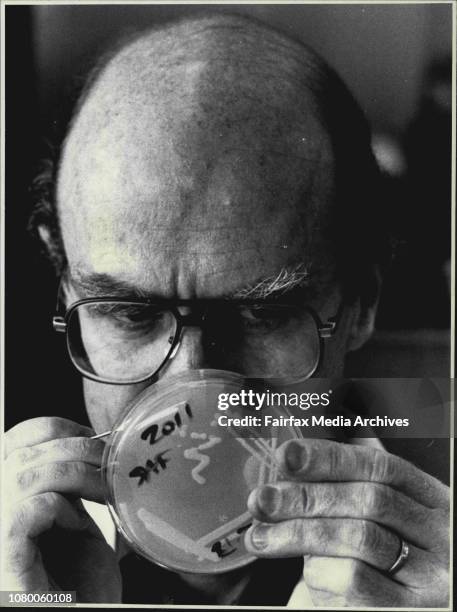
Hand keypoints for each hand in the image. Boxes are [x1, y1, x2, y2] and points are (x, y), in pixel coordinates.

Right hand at [3, 417, 121, 601]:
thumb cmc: (83, 579)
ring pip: (21, 479)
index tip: (91, 437)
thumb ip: (66, 485)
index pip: (13, 441)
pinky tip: (78, 526)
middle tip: (110, 465)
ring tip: (101, 494)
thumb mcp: (73, 516)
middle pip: (21, 455)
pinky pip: (23, 513)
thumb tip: (84, 441)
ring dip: (75, 476)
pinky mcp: (6, 564)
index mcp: (8, 499)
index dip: (53, 429)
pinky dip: (58, 509)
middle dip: (76, 449)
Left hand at [245, 439, 449, 606]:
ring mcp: (432, 577)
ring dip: (298, 532)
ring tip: (262, 538)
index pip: (380, 466)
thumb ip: (343, 494)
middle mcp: (440, 535)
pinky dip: (320, 572)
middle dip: (306, 495)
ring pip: (358, 536)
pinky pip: (354, 579)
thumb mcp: (375, 524)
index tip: (286, 455)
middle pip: (368, 499)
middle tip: (262, 499)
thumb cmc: (376, 568)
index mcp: (432, 500)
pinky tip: (307, 574)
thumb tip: (287, 466)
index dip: (330, 457)